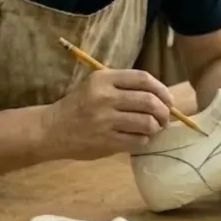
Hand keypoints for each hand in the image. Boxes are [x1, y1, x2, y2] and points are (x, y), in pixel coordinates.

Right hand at [42, 69, 173, 159]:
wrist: (52, 129)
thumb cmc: (79, 106)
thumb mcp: (97, 86)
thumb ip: (125, 87)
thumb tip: (162, 97)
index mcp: (104, 79)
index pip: (143, 79)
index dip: (162, 90)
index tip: (168, 100)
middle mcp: (105, 97)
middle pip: (149, 101)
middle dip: (164, 111)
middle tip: (165, 118)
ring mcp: (105, 120)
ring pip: (147, 123)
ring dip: (156, 127)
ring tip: (153, 128)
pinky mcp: (106, 141)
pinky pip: (138, 140)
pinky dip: (145, 140)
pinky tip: (139, 138)